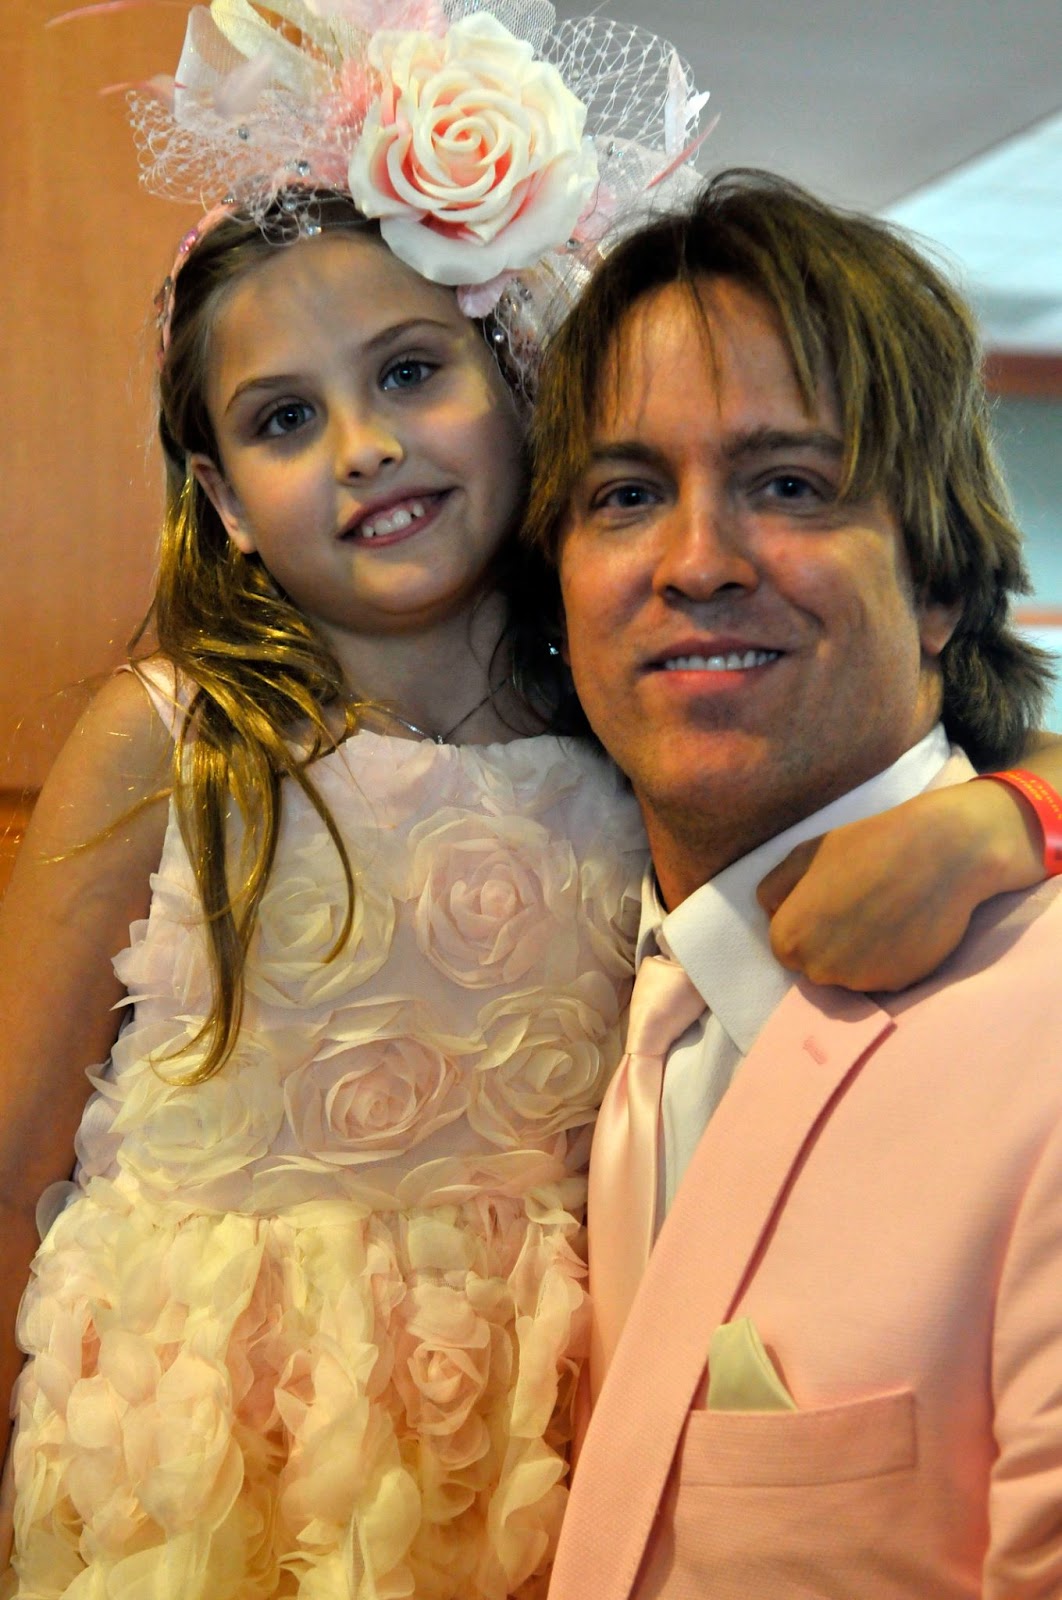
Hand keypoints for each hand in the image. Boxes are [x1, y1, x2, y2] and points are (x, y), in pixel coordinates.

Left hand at [756, 780, 1043, 991]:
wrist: (939, 851)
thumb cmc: (867, 845)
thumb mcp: (804, 854)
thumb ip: (775, 889)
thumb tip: (770, 913)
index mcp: (789, 940)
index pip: (787, 947)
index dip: (808, 924)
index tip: (831, 902)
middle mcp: (819, 970)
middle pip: (817, 965)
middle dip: (832, 942)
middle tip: (860, 905)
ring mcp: (860, 982)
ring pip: (851, 974)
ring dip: (861, 953)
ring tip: (885, 912)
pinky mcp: (898, 985)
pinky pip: (885, 976)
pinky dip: (892, 958)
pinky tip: (905, 925)